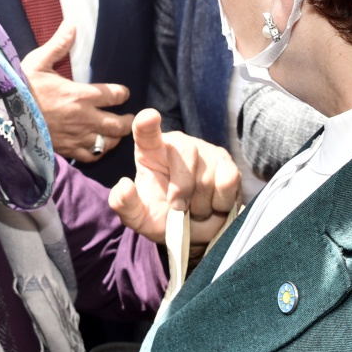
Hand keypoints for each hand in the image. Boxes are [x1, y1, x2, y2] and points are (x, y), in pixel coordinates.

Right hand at [21, 23, 133, 162]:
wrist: (3, 116)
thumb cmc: (20, 87)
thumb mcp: (38, 61)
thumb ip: (59, 44)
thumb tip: (72, 23)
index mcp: (80, 94)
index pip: (113, 95)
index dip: (122, 94)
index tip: (123, 94)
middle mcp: (84, 118)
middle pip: (117, 124)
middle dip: (127, 121)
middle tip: (129, 118)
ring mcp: (76, 137)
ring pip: (107, 143)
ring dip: (115, 138)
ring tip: (116, 133)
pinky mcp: (66, 149)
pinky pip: (90, 156)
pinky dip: (97, 152)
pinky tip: (97, 147)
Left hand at [110, 110, 241, 249]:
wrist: (193, 233)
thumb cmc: (162, 218)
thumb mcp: (138, 217)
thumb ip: (124, 204)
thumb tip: (124, 185)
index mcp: (150, 151)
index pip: (146, 132)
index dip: (147, 123)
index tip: (149, 117)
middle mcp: (178, 145)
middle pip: (185, 157)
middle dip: (182, 191)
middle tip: (178, 209)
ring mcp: (204, 151)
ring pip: (207, 176)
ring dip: (201, 205)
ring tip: (195, 209)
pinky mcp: (226, 163)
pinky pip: (228, 180)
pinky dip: (221, 202)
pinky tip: (213, 206)